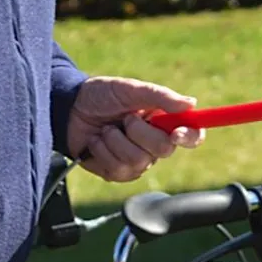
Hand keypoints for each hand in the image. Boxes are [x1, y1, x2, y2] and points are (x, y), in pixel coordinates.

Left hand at [66, 76, 205, 181]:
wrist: (69, 109)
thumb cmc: (102, 95)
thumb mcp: (130, 88)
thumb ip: (160, 96)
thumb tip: (191, 103)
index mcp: (163, 122)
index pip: (191, 136)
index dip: (190, 137)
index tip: (176, 132)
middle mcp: (153, 143)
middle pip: (164, 150)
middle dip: (139, 132)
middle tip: (125, 119)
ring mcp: (136, 161)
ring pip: (138, 161)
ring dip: (116, 140)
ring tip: (106, 129)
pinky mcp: (116, 172)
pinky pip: (118, 170)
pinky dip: (103, 151)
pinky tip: (97, 141)